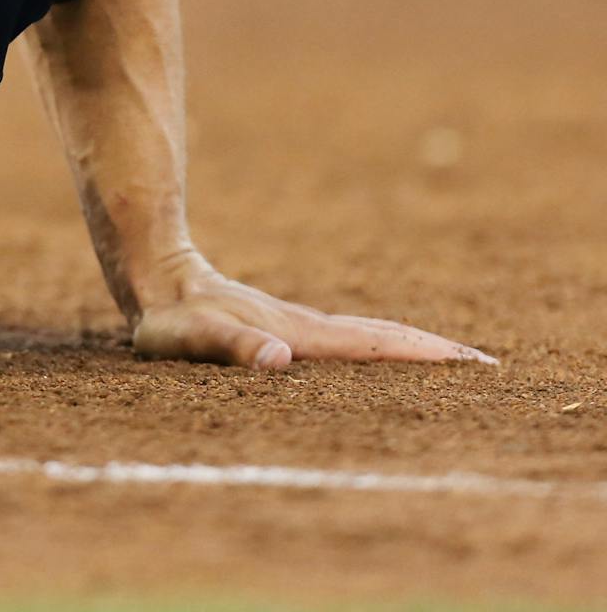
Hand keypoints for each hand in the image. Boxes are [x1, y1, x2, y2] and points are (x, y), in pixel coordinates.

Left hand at [131, 270, 493, 368]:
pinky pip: (344, 340)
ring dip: (410, 348)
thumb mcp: (193, 337)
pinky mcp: (283, 330)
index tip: (475, 363)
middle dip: (434, 352)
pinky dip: (377, 347)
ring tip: (452, 364)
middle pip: (383, 337)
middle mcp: (307, 329)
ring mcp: (297, 327)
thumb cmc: (169, 318)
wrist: (154, 275)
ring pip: (367, 336)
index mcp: (299, 336)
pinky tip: (378, 361)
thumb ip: (234, 347)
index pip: (374, 344)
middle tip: (488, 368)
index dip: (424, 354)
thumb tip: (280, 360)